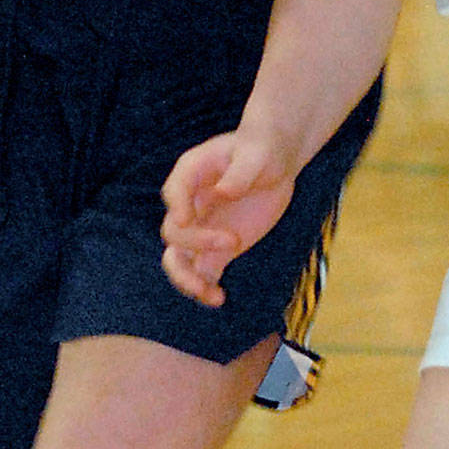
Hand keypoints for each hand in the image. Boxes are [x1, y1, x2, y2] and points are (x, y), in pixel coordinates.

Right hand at [161, 131, 295, 306]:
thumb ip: (239, 172)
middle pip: (174, 231)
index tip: (188, 219)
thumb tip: (223, 192)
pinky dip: (204, 288)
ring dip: (187, 278)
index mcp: (190, 174)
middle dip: (197, 241)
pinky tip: (220, 298)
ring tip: (210, 292)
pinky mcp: (216, 249)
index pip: (173, 192)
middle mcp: (188, 205)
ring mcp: (201, 229)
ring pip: (177, 260)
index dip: (177, 207)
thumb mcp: (255, 154)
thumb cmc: (261, 150)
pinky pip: (201, 273)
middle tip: (233, 241)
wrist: (275, 163)